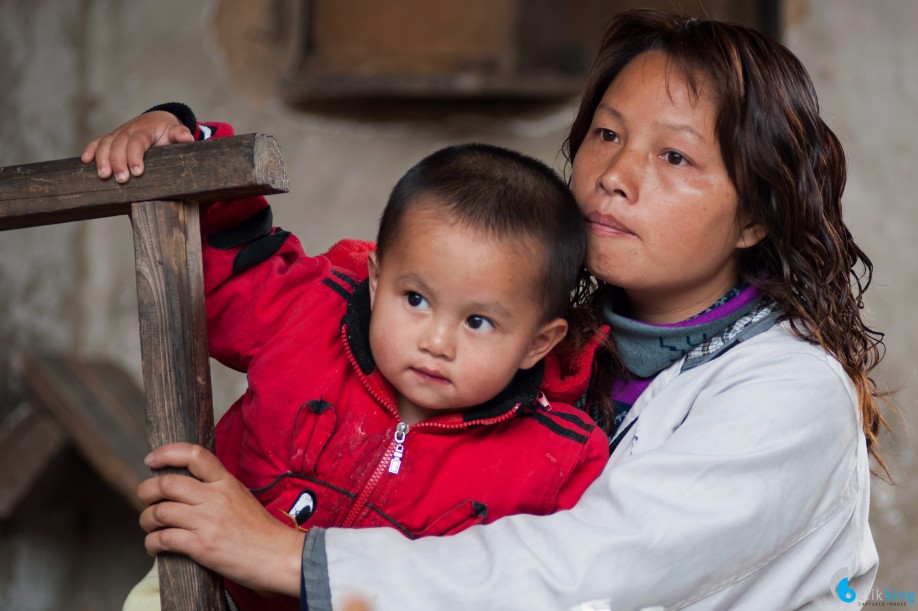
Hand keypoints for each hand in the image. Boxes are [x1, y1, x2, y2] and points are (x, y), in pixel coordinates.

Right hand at [81, 110, 194, 182]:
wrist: (157, 120)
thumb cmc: (167, 131)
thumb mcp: (176, 131)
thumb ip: (181, 135)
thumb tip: (187, 138)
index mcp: (145, 129)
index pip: (138, 141)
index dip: (135, 156)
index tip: (137, 172)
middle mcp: (128, 130)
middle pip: (118, 144)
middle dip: (117, 162)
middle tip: (121, 179)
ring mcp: (118, 134)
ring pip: (105, 144)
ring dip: (102, 159)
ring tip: (103, 176)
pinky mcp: (111, 138)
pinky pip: (98, 142)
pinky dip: (90, 150)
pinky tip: (85, 161)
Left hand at [138, 442, 304, 596]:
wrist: (278, 556)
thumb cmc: (261, 530)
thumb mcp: (241, 497)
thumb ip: (217, 489)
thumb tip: (187, 488)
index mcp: (226, 482)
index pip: (194, 455)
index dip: (167, 453)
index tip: (151, 459)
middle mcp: (215, 497)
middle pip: (166, 484)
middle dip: (145, 491)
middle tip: (145, 498)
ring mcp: (207, 521)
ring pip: (159, 512)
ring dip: (146, 520)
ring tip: (150, 525)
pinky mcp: (201, 546)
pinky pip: (163, 539)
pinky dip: (152, 543)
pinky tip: (155, 546)